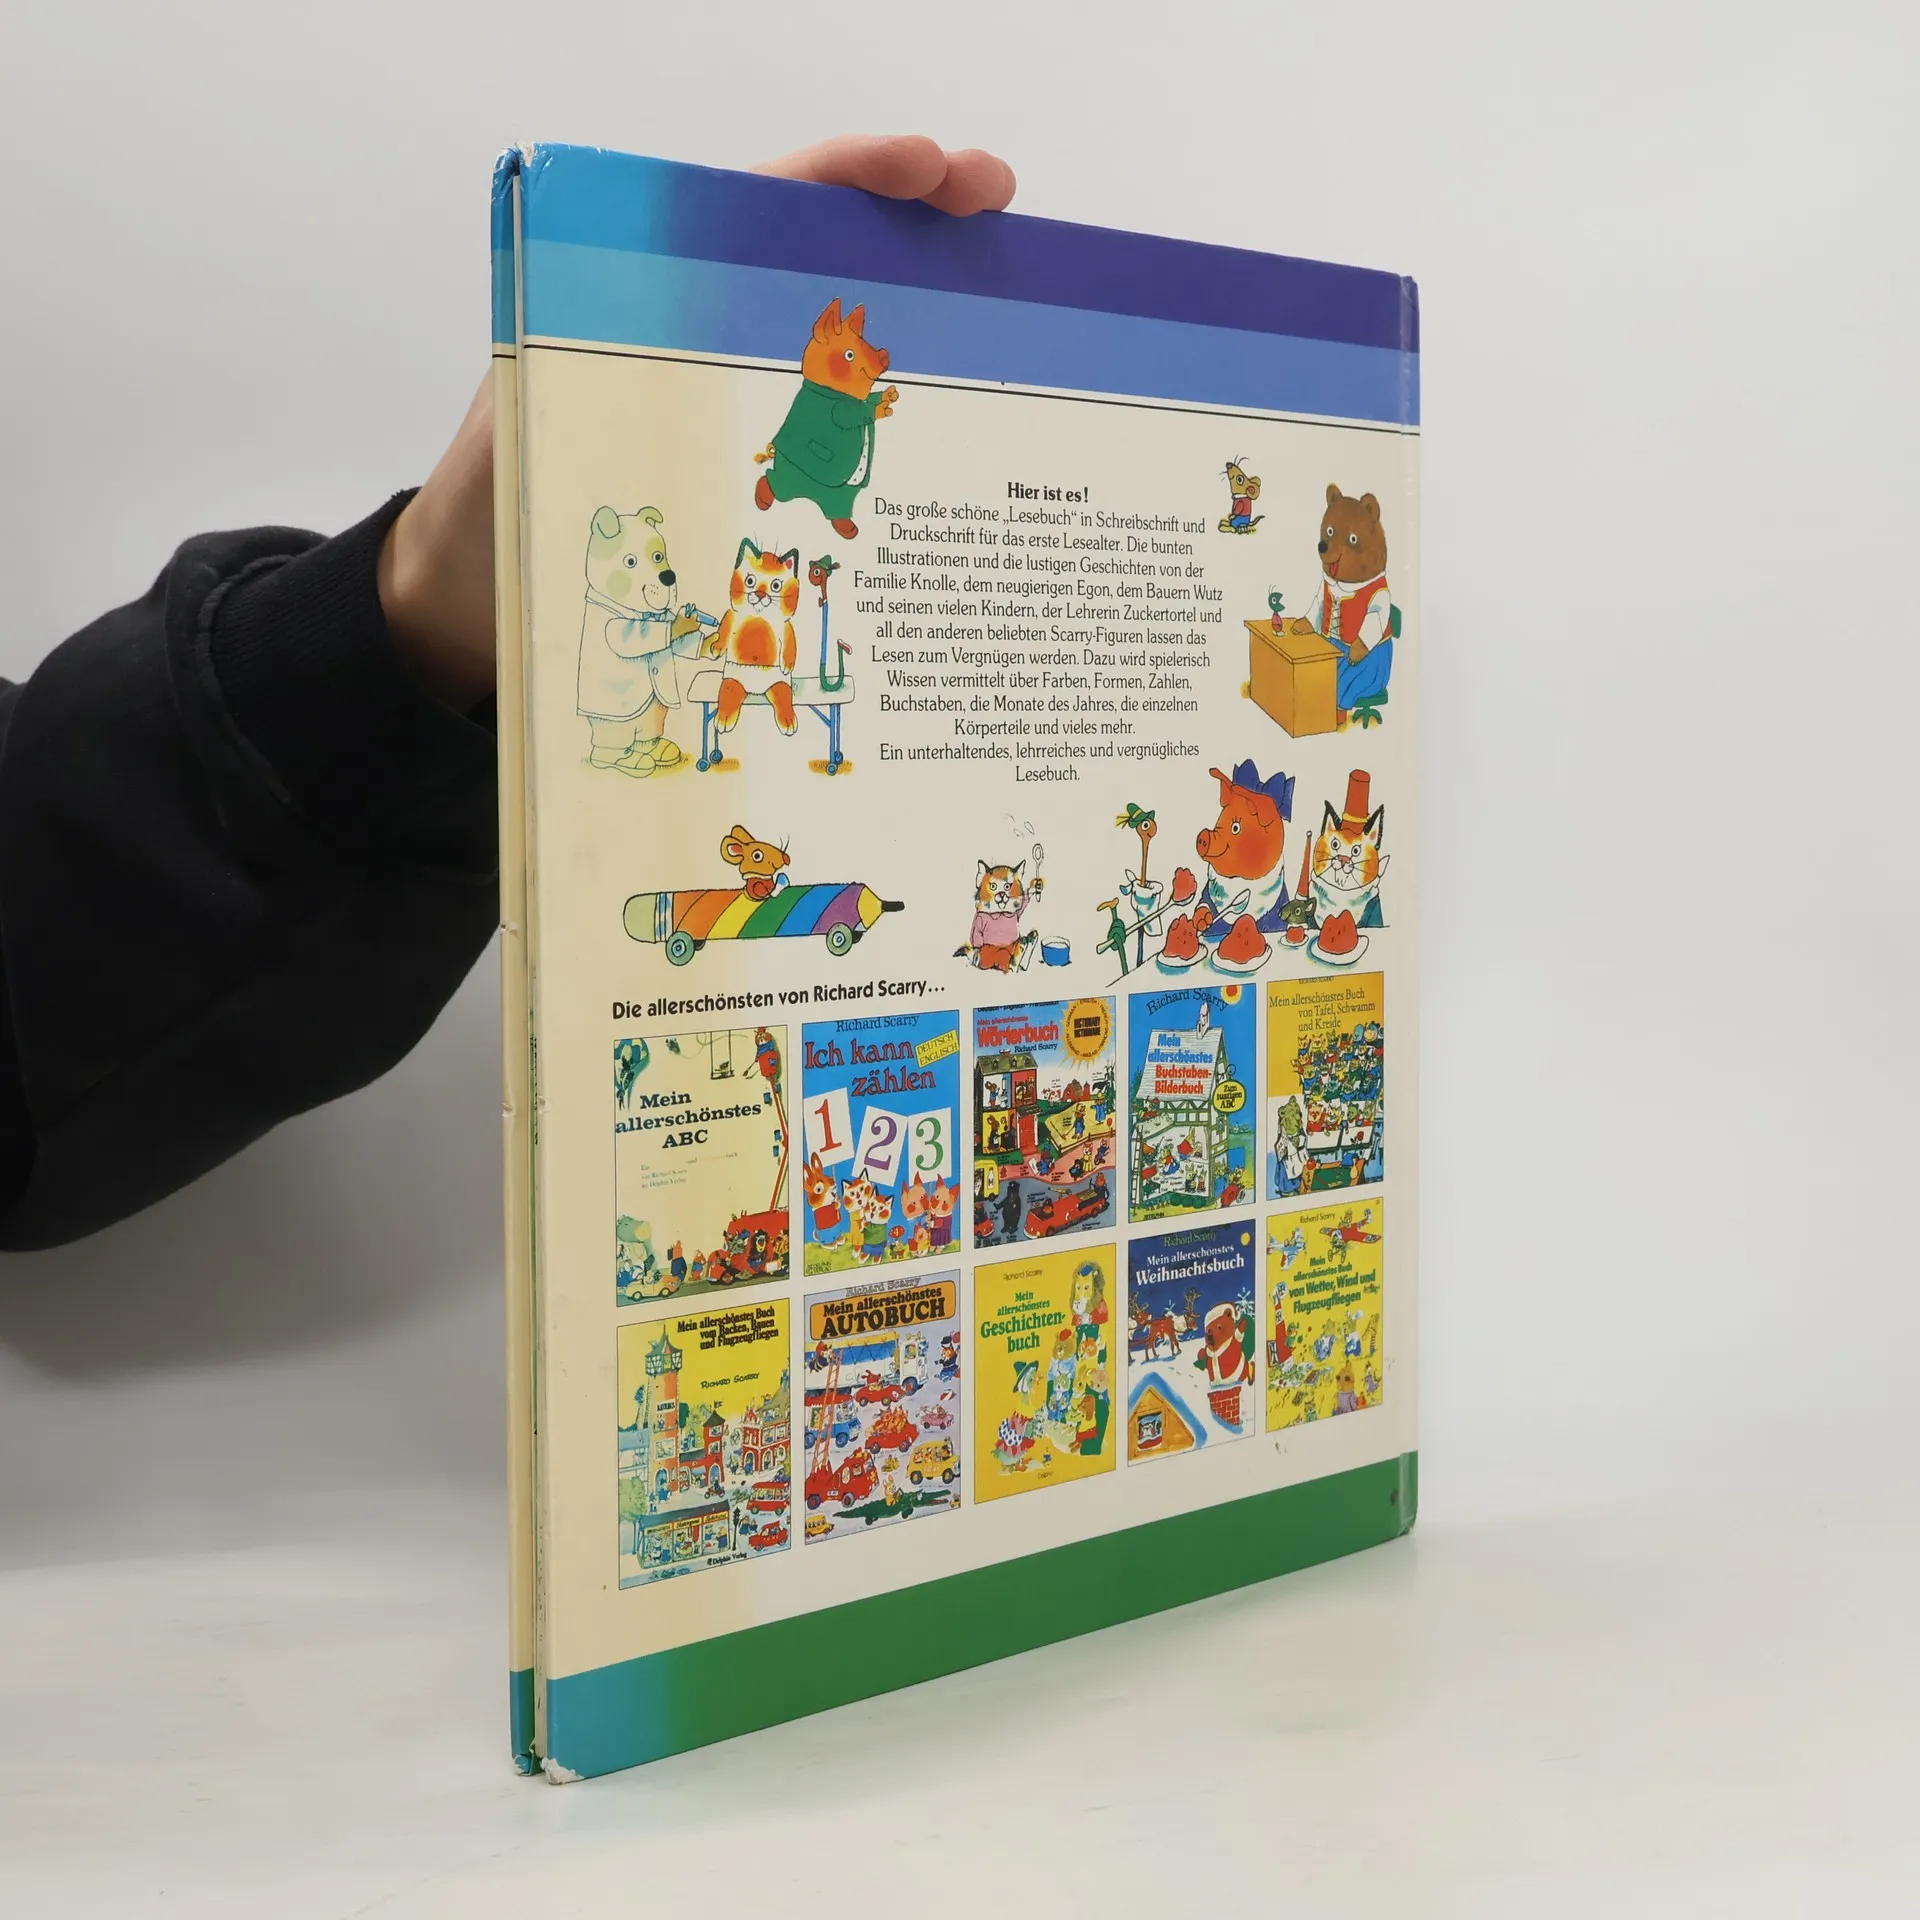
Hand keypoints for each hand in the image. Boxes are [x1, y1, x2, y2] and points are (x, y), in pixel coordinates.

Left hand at [379, 137, 1016, 710]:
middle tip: (995, 205)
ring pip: (842, 344)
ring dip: (923, 321)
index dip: (849, 176)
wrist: (470, 602)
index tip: (927, 170)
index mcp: (648, 301)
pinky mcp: (746, 475)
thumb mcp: (527, 437)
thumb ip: (578, 403)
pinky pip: (830, 440)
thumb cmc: (487, 517)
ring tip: (1007, 305)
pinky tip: (948, 443)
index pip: (760, 203)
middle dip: (915, 219)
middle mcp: (702, 340)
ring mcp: (732, 405)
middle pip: (825, 254)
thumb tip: (647, 407)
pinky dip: (889, 430)